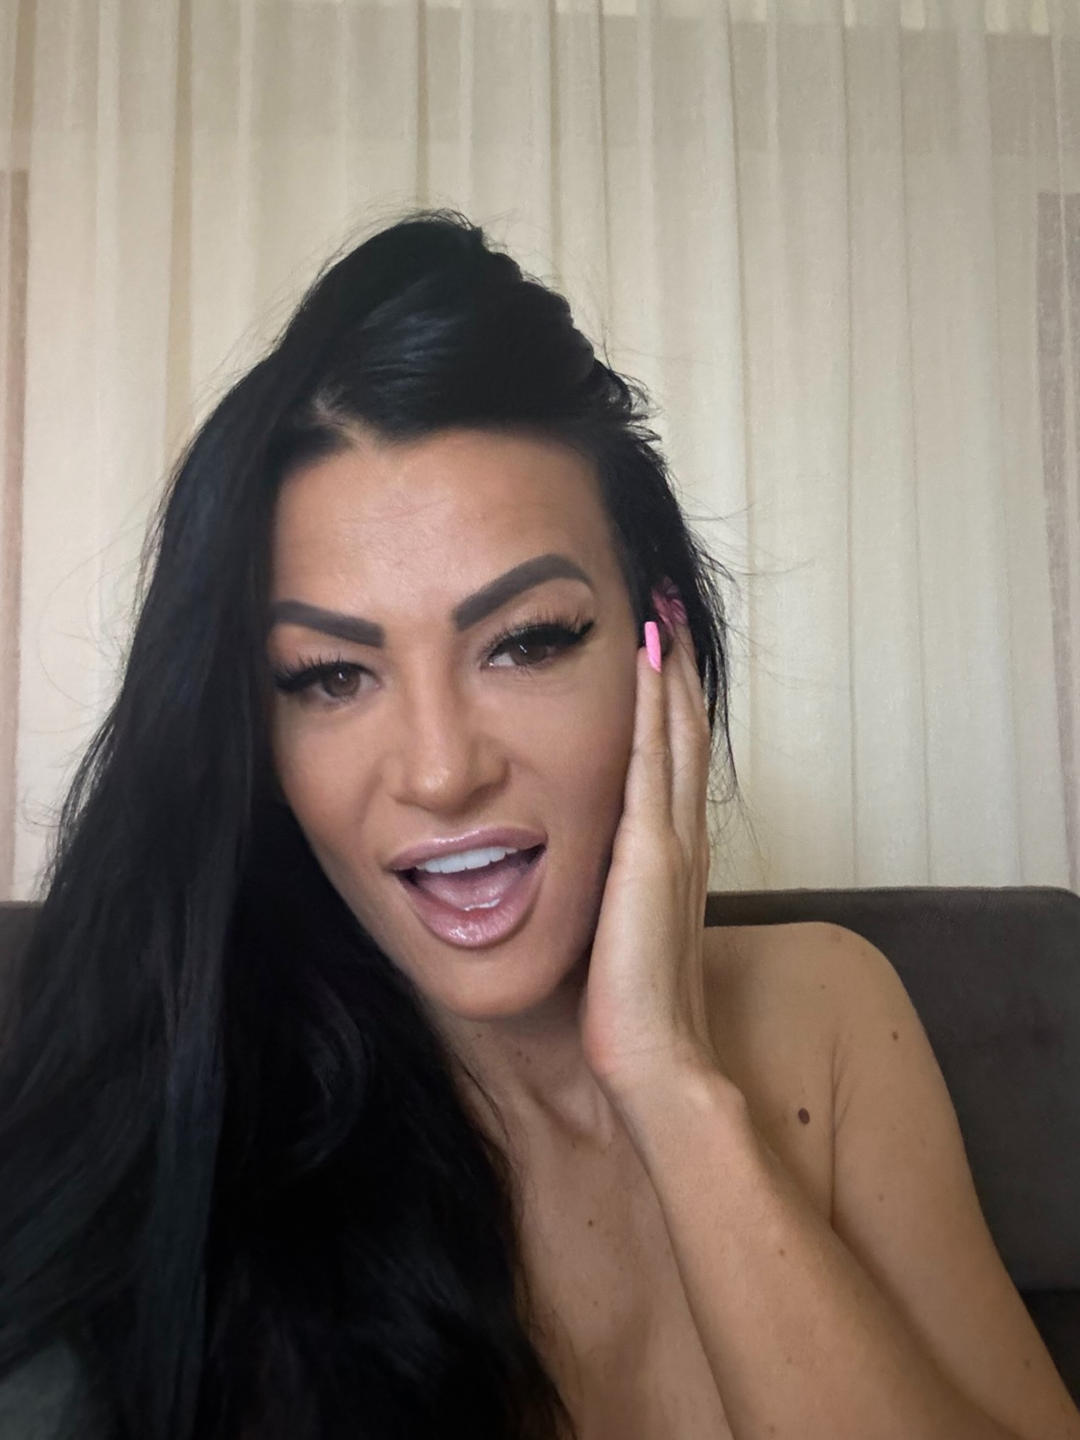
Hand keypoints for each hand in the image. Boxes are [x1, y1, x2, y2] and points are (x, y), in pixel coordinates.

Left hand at [578, 585, 724, 1098]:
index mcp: (674, 859)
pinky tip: (646, 659)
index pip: (676, 765)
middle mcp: (683, 839)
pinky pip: (654, 758)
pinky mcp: (652, 850)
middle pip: (686, 735)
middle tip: (666, 610)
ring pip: (676, 734)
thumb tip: (593, 880)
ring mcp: (673, 841)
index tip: (659, 655)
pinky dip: (654, 704)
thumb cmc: (633, 1012)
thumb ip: (617, 898)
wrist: (655, 1060)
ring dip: (668, 671)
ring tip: (661, 613)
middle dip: (675, 672)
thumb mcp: (623, 937)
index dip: (671, 709)